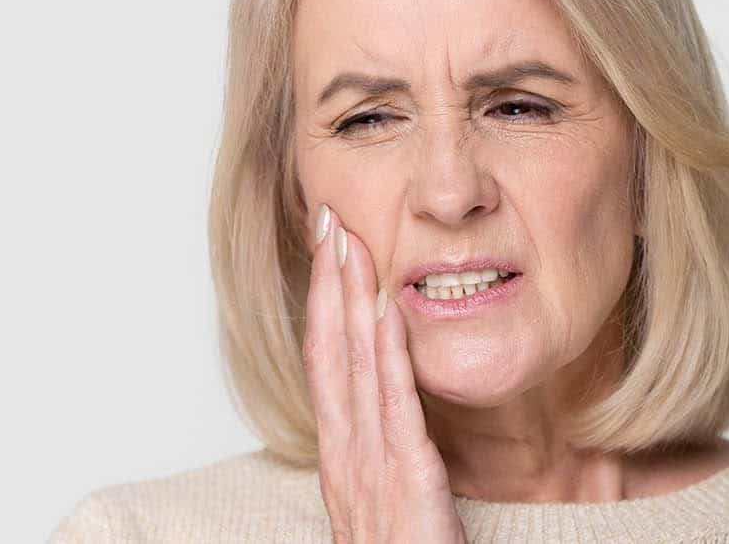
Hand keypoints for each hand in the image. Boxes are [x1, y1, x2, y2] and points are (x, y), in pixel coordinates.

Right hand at [302, 205, 465, 542]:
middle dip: (327, 281)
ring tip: (351, 242)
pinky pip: (394, 406)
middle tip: (327, 221)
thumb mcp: (382, 507)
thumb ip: (383, 458)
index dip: (322, 303)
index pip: (325, 362)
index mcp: (340, 457)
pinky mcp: (406, 483)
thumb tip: (386, 414)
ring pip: (353, 365)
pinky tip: (386, 309)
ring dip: (350, 298)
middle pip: (328, 350)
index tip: (327, 252)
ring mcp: (369, 466)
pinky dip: (387, 352)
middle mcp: (344, 454)